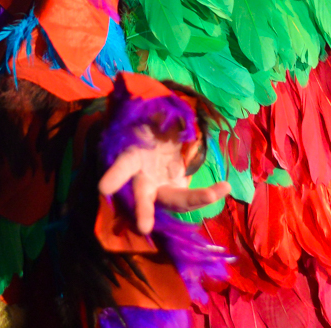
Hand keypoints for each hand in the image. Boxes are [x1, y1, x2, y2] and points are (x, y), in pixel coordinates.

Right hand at [97, 126, 230, 233]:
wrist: (158, 139)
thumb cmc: (150, 127)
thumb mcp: (151, 119)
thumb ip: (158, 116)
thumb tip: (160, 103)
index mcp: (132, 158)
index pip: (123, 166)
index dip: (114, 176)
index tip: (104, 188)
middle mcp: (143, 179)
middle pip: (142, 195)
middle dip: (143, 210)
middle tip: (143, 227)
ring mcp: (161, 189)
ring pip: (173, 200)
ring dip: (195, 199)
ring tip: (219, 191)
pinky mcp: (178, 191)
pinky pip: (190, 198)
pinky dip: (208, 195)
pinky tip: (226, 186)